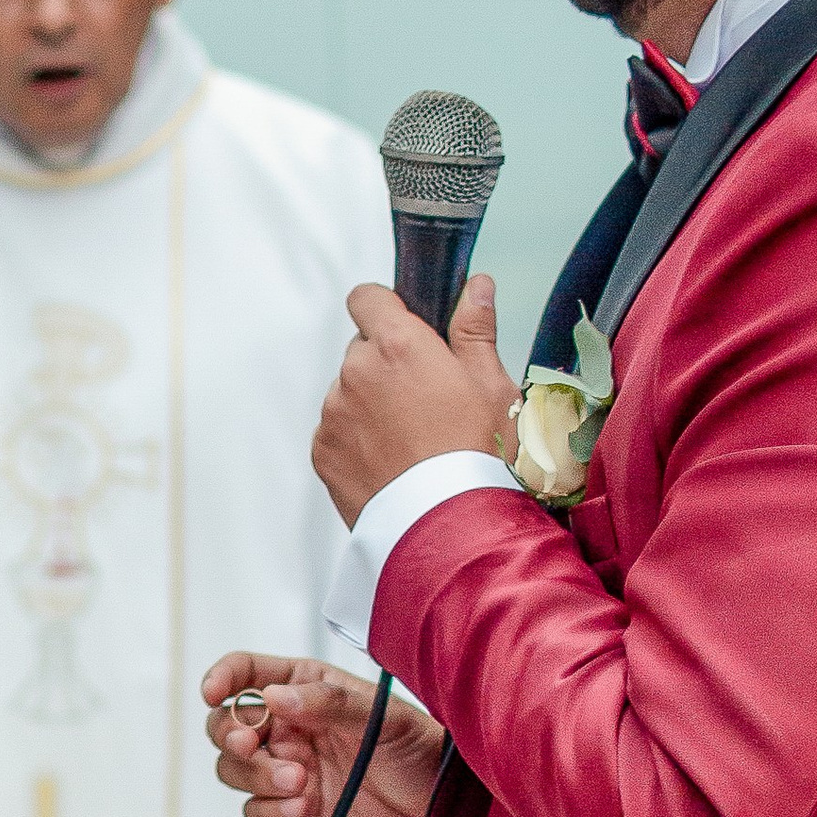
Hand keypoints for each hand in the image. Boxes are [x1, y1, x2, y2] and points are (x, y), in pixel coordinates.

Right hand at [200, 651, 444, 816]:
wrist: (442, 814)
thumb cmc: (420, 752)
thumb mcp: (383, 717)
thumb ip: (328, 702)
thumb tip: (272, 696)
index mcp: (306, 689)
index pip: (248, 673)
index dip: (222, 678)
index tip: (213, 694)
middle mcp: (290, 728)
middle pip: (226, 725)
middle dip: (230, 735)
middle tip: (251, 746)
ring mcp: (287, 771)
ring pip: (234, 770)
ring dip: (255, 776)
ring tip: (300, 783)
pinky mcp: (292, 814)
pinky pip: (256, 811)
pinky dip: (270, 811)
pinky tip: (303, 809)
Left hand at [313, 272, 511, 525]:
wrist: (450, 530)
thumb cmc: (480, 457)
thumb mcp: (494, 387)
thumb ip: (475, 330)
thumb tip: (477, 287)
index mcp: (398, 346)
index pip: (367, 298)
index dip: (387, 310)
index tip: (406, 330)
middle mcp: (356, 373)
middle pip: (361, 350)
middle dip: (386, 364)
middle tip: (425, 400)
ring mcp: (333, 414)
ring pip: (347, 392)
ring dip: (369, 404)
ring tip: (410, 441)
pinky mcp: (322, 453)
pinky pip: (335, 431)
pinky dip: (356, 440)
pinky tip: (391, 462)